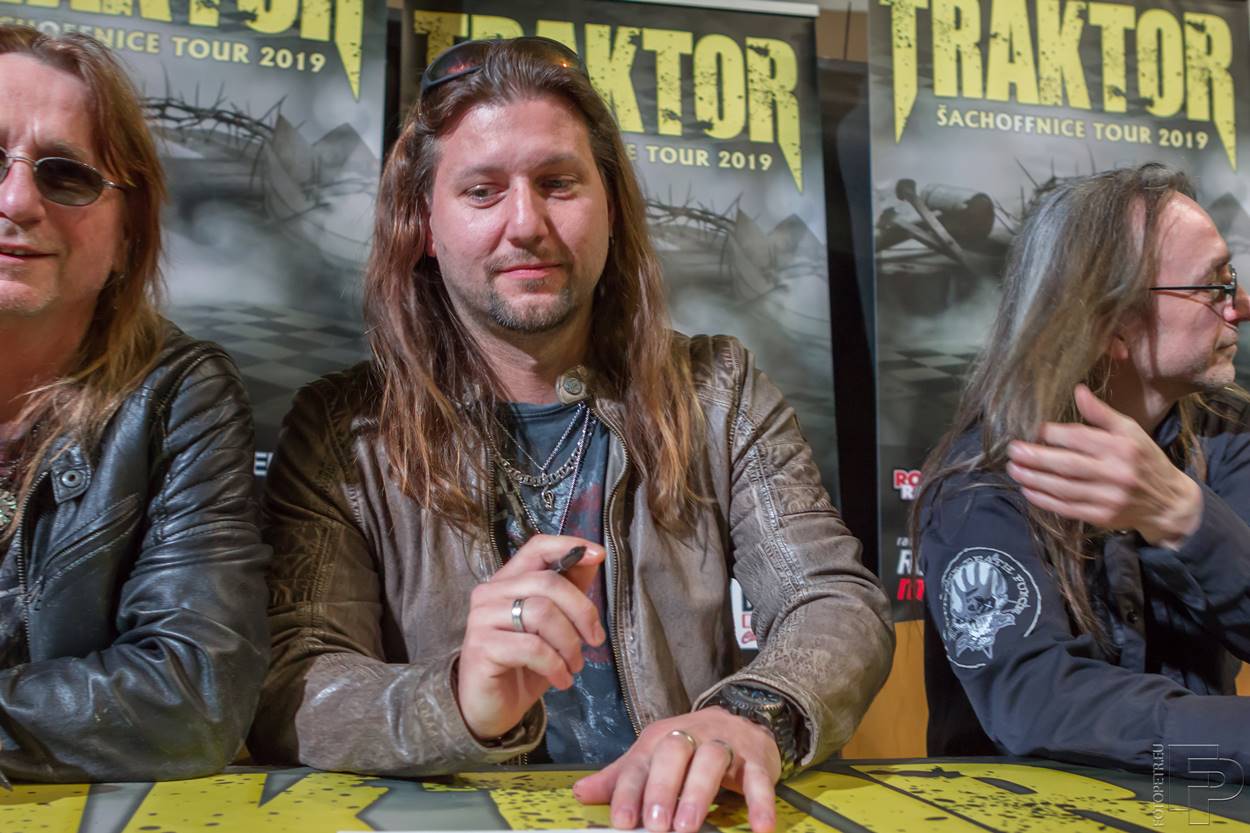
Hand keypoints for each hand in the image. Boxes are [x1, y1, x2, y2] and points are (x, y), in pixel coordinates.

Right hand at [457, 534, 605, 739]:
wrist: (492, 708)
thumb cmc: (525, 664)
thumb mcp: (556, 626)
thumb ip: (570, 590)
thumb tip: (593, 556)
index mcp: (509, 581)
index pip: (537, 547)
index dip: (569, 546)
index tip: (598, 555)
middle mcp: (490, 592)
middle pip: (548, 582)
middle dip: (582, 612)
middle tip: (595, 640)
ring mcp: (482, 618)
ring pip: (542, 613)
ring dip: (569, 644)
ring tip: (574, 665)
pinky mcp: (482, 647)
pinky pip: (532, 647)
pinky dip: (555, 665)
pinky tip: (561, 680)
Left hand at [572, 707, 781, 832]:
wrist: (742, 722)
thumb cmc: (691, 747)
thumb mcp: (653, 757)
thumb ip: (622, 778)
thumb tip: (580, 792)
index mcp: (661, 738)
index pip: (640, 762)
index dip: (629, 791)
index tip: (623, 821)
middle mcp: (692, 735)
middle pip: (674, 753)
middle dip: (663, 788)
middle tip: (657, 825)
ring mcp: (726, 743)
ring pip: (712, 759)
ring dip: (698, 793)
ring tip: (688, 826)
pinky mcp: (757, 757)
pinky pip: (759, 777)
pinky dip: (760, 802)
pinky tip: (760, 827)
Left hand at [1005, 384, 1202, 547]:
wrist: (1168, 502)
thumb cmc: (1144, 459)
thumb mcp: (1130, 431)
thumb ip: (1102, 414)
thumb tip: (1077, 390)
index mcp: (1122, 447)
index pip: (1079, 438)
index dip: (1051, 433)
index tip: (1030, 429)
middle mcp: (1116, 472)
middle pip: (1067, 465)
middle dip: (1035, 457)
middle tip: (1012, 450)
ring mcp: (1109, 498)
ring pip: (1063, 488)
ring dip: (1034, 479)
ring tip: (1012, 469)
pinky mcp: (1102, 517)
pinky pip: (1067, 508)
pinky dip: (1044, 501)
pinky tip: (1027, 490)